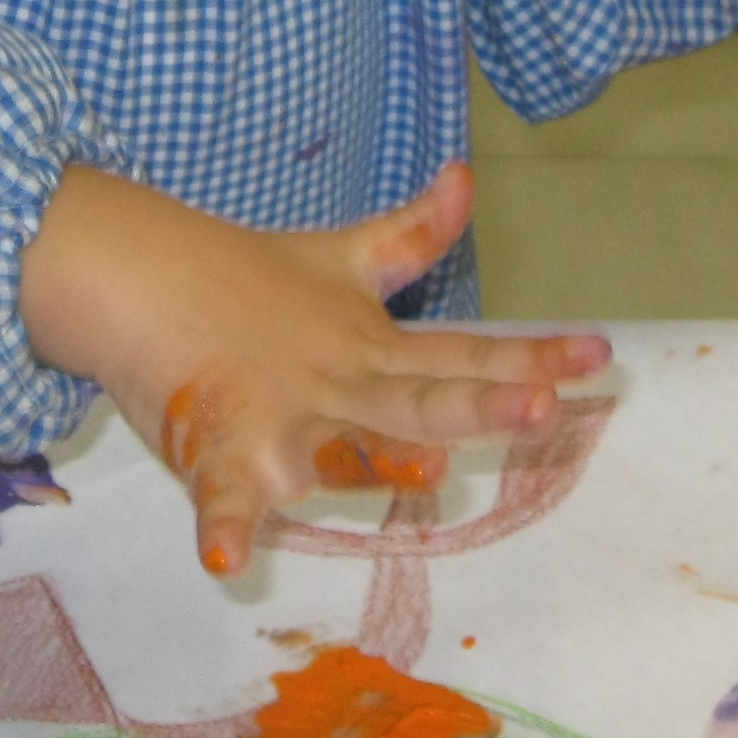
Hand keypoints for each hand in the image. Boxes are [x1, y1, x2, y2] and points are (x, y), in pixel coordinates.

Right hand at [19, 161, 605, 577]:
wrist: (139, 273)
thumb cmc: (245, 279)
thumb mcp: (339, 258)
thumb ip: (410, 236)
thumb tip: (468, 177)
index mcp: (372, 348)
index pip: (465, 352)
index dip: (532, 356)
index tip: (599, 357)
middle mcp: (340, 384)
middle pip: (421, 399)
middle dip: (480, 403)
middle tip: (540, 406)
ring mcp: (282, 417)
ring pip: (339, 451)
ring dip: (374, 467)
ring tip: (424, 481)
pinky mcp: (218, 446)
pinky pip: (222, 495)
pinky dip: (221, 527)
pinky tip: (225, 561)